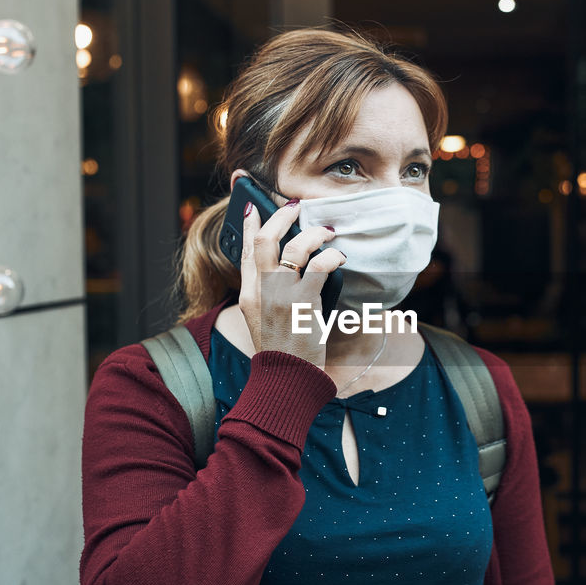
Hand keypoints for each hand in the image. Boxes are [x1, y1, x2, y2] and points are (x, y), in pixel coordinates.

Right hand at [237, 198, 345, 368]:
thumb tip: (290, 268)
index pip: (245, 250)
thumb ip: (270, 294)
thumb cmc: (282, 351)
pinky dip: (332, 256)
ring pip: (293, 247)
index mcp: (249, 293)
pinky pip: (319, 266)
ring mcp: (280, 295)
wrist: (286, 379)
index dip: (250, 224)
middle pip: (265, 239)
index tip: (254, 205)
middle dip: (281, 216)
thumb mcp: (264, 320)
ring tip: (328, 232)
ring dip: (314, 234)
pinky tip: (339, 256)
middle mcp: (261, 290)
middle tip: (297, 207)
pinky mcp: (303, 303)